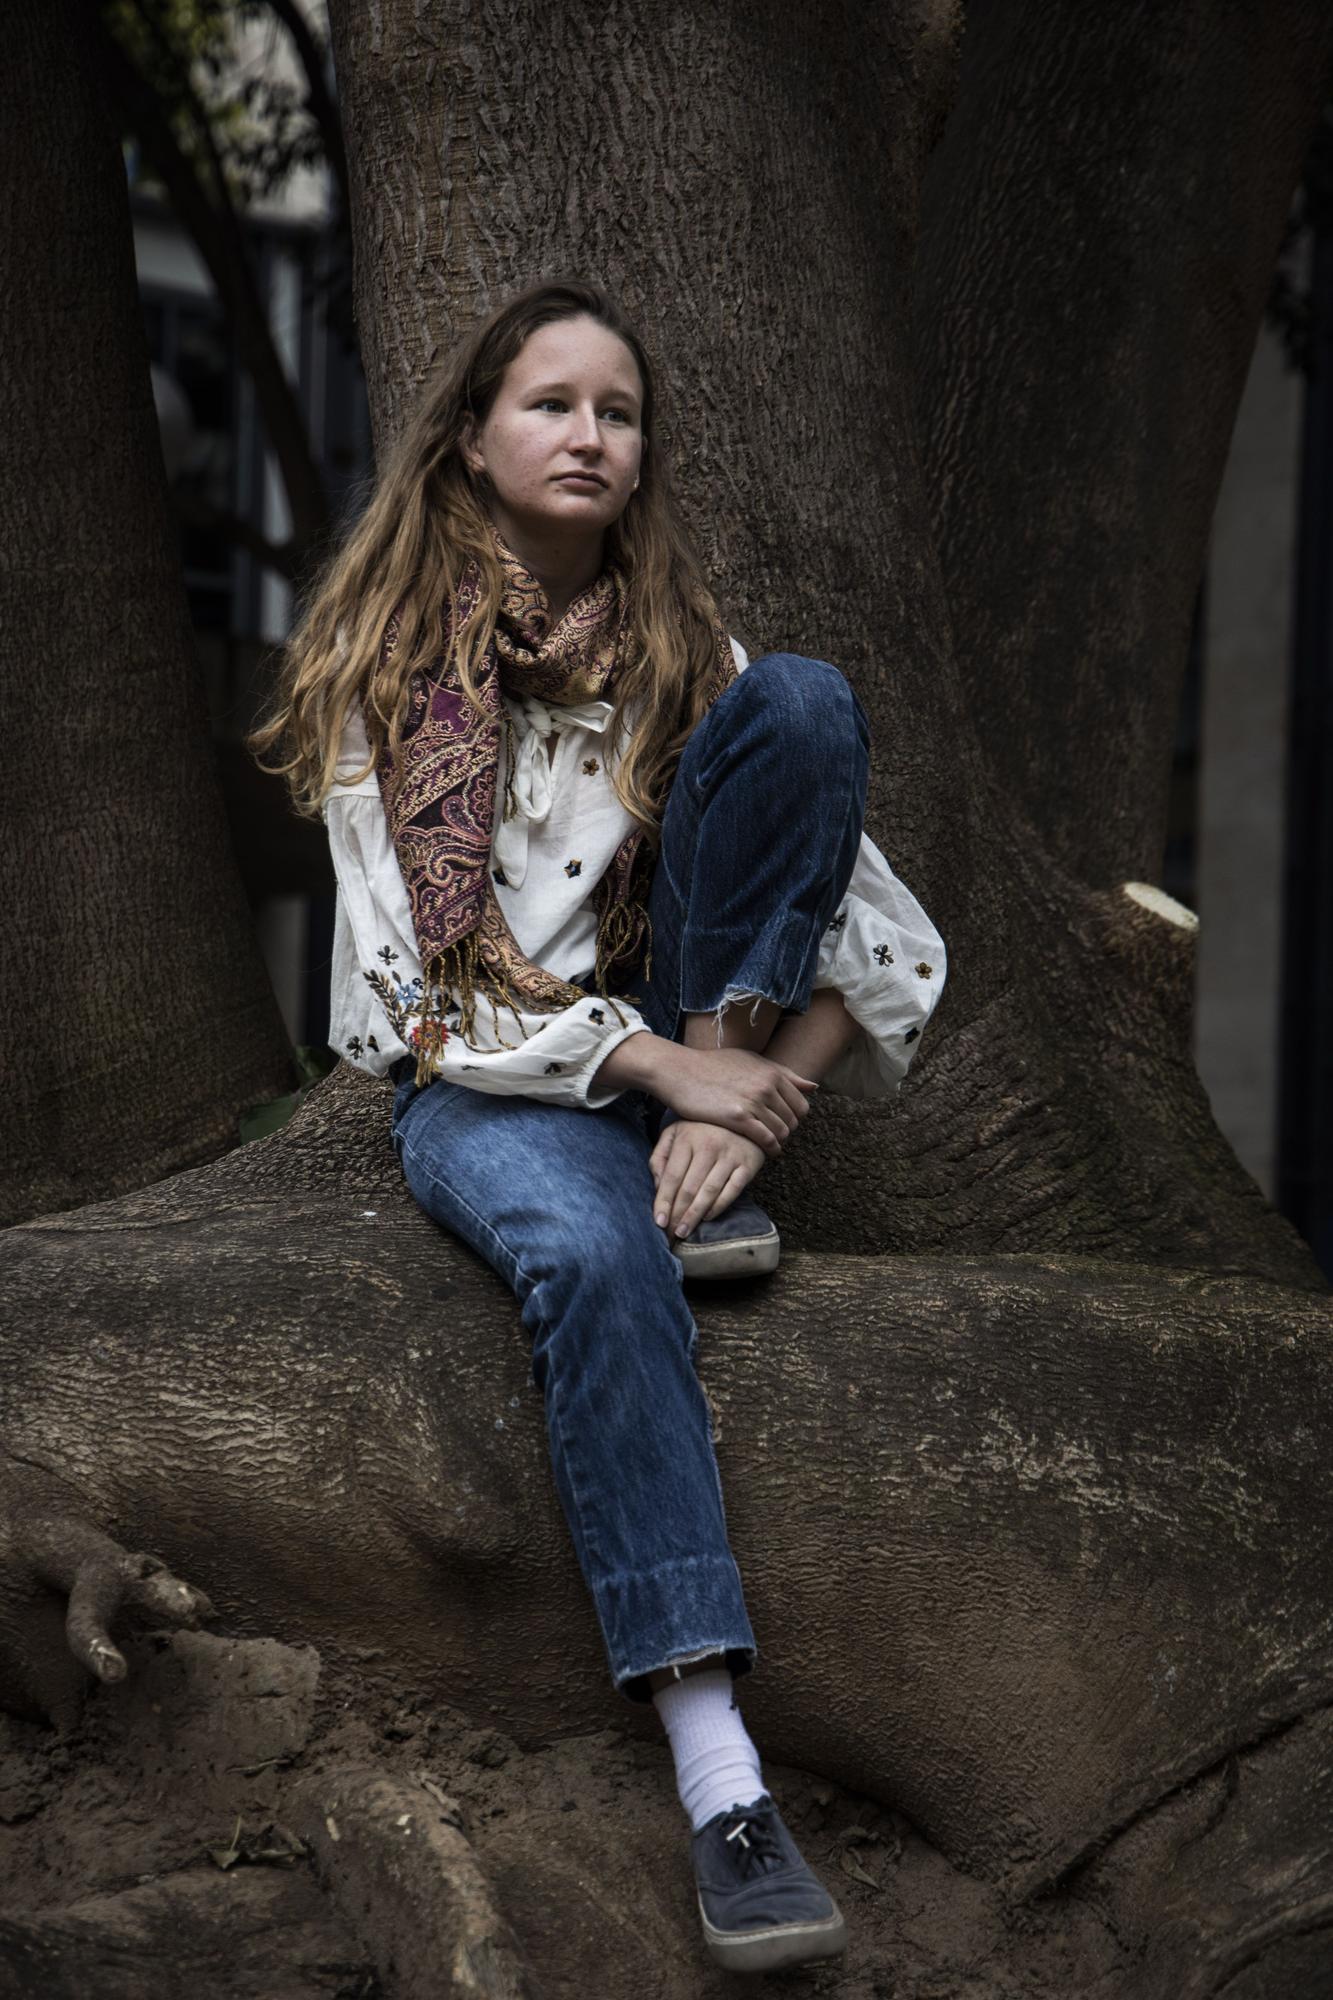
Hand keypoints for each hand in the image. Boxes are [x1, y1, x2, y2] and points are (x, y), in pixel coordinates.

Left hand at [649, 1120, 766, 1238]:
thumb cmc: (701, 1130)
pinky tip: (707, 1218)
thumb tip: (656, 1186)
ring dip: (695, 1216)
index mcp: (687, 1138)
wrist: (742, 1118)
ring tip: (684, 1232)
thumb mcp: (675, 1133)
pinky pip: (732, 1191)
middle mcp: (708, 1146)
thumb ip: (660, 1156)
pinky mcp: (748, 1164)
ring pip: (709, 1192)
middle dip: (678, 1214)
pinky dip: (719, 1207)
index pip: (672, 1176)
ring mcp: (729, 1155)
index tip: (659, 1221)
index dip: (663, 1201)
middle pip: (689, 1188)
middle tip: (670, 1234)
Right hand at [651, 1043, 817, 1156]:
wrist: (680, 1071)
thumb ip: (782, 1072)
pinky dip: (770, 1149)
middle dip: (787, 1130)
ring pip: (782, 1132)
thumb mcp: (750, 1060)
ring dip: (779, 1141)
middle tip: (775, 1136)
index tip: (783, 1123)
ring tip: (769, 1145)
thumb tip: (813, 1086)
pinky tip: (766, 1152)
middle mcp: (767, 1086)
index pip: (801, 1104)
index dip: (794, 1118)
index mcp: (772, 1072)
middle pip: (793, 1120)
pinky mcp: (738, 1117)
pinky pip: (767, 1139)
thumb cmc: (712, 1065)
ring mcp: (754, 1101)